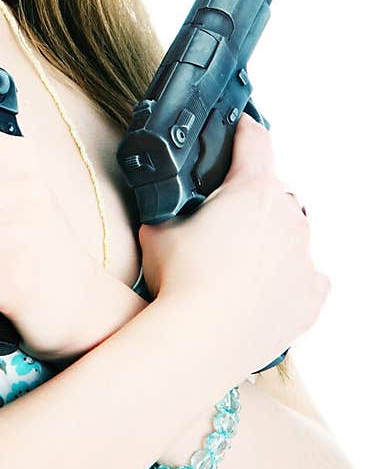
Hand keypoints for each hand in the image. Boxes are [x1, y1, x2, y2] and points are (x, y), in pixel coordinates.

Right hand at [138, 112, 329, 377]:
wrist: (198, 342)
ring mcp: (304, 259)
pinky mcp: (310, 298)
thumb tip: (165, 200)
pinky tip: (258, 290)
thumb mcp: (158, 226)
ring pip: (291, 235)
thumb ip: (171, 204)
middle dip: (250, 202)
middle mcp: (289, 218)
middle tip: (217, 224)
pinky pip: (306, 278)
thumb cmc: (178, 281)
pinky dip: (287, 279)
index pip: (254, 139)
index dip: (242, 128)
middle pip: (273, 193)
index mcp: (253, 191)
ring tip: (233, 265)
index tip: (239, 126)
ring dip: (269, 240)